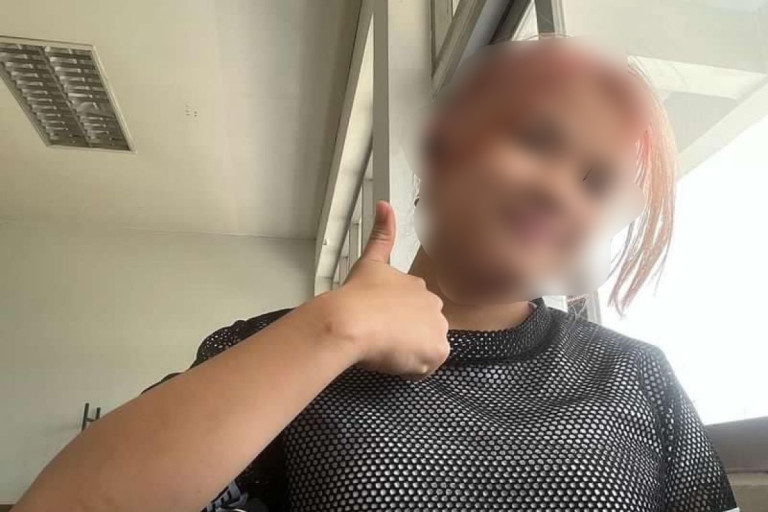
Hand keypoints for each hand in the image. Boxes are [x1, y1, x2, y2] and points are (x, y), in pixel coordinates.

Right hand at [326, 201, 449, 378]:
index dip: (394, 322)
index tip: (377, 325)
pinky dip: (410, 369)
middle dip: (403, 339)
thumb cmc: (354, 296)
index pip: (412, 312)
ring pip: (423, 350)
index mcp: (417, 285)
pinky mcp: (437, 349)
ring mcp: (438, 326)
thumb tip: (383, 203)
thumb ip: (381, 234)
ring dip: (406, 354)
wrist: (351, 320)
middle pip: (421, 331)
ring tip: (383, 349)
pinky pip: (425, 368)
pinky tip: (391, 359)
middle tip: (377, 339)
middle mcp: (434, 303)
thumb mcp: (369, 261)